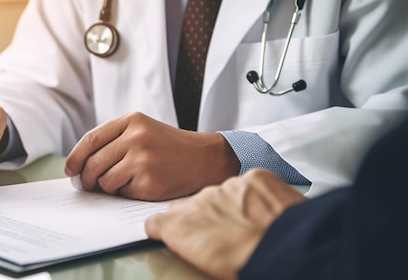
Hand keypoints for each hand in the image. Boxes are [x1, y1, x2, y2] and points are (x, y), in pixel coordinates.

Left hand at [64, 112, 240, 200]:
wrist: (203, 158)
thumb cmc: (168, 146)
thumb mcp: (142, 129)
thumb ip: (113, 140)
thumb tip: (79, 167)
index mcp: (131, 120)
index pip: (90, 139)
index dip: (75, 157)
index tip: (70, 169)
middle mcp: (136, 137)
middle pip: (93, 163)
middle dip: (87, 178)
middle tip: (88, 184)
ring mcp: (143, 160)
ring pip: (104, 181)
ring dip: (108, 186)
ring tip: (125, 180)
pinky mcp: (149, 182)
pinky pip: (122, 192)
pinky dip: (126, 193)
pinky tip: (142, 184)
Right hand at [145, 169, 306, 279]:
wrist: (287, 253)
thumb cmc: (247, 268)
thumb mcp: (204, 265)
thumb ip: (191, 245)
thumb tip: (196, 245)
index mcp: (180, 227)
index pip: (159, 221)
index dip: (169, 228)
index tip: (177, 234)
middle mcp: (199, 201)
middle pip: (195, 206)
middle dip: (207, 218)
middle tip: (226, 237)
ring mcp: (228, 186)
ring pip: (224, 193)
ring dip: (233, 207)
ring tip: (252, 227)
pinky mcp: (256, 178)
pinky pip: (251, 184)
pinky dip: (257, 196)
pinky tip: (267, 212)